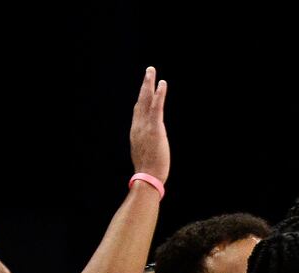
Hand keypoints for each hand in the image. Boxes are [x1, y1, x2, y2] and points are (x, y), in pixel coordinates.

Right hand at [130, 67, 170, 182]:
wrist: (147, 177)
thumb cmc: (148, 171)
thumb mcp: (145, 155)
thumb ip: (146, 146)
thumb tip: (149, 147)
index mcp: (136, 132)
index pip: (138, 111)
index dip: (141, 98)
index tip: (144, 88)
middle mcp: (138, 126)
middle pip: (140, 101)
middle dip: (144, 85)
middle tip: (148, 71)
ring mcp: (145, 126)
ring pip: (146, 100)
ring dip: (149, 84)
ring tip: (152, 71)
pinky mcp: (155, 128)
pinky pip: (157, 107)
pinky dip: (159, 94)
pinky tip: (162, 84)